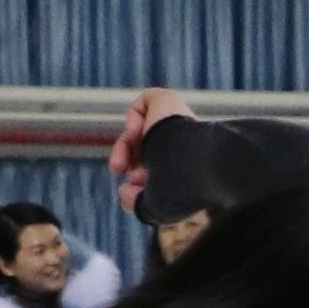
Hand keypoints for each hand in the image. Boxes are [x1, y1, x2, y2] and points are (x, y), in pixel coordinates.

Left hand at [106, 83, 186, 213]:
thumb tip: (123, 191)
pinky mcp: (168, 101)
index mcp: (184, 165)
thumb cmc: (178, 189)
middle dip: (130, 165)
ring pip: (140, 129)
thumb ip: (136, 202)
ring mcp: (177, 120)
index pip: (156, 166)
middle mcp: (182, 142)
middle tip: (129, 177)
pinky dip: (132, 120)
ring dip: (124, 147)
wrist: (187, 165)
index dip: (138, 176)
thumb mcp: (154, 206)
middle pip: (144, 148)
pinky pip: (142, 104)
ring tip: (121, 163)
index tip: (134, 187)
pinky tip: (139, 133)